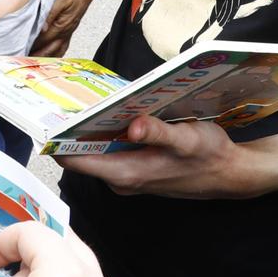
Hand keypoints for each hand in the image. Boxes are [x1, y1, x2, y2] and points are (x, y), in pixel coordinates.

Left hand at [30, 0, 92, 56]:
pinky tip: (51, 56)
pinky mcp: (70, 31)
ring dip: (45, 57)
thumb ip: (50, 15)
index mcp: (61, 25)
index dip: (32, 46)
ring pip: (57, 51)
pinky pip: (63, 47)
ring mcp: (68, 33)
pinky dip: (55, 54)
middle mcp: (65, 32)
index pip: (43, 40)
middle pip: (49, 49)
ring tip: (34, 62)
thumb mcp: (60, 0)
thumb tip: (42, 28)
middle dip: (37, 56)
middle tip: (24, 60)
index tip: (22, 50)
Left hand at [58, 114, 270, 198]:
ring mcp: (128, 176)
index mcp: (126, 173)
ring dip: (91, 128)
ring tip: (83, 99)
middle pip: (81, 153)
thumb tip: (134, 126)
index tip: (46, 114)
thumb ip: (159, 133)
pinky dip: (108, 132)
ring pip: (97, 151)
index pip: (74, 160)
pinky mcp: (136, 169)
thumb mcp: (187, 139)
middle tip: (63, 97)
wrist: (230, 174)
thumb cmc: (209, 156)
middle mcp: (121, 179)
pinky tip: (113, 111)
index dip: (58, 138)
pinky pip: (111, 150)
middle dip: (72, 128)